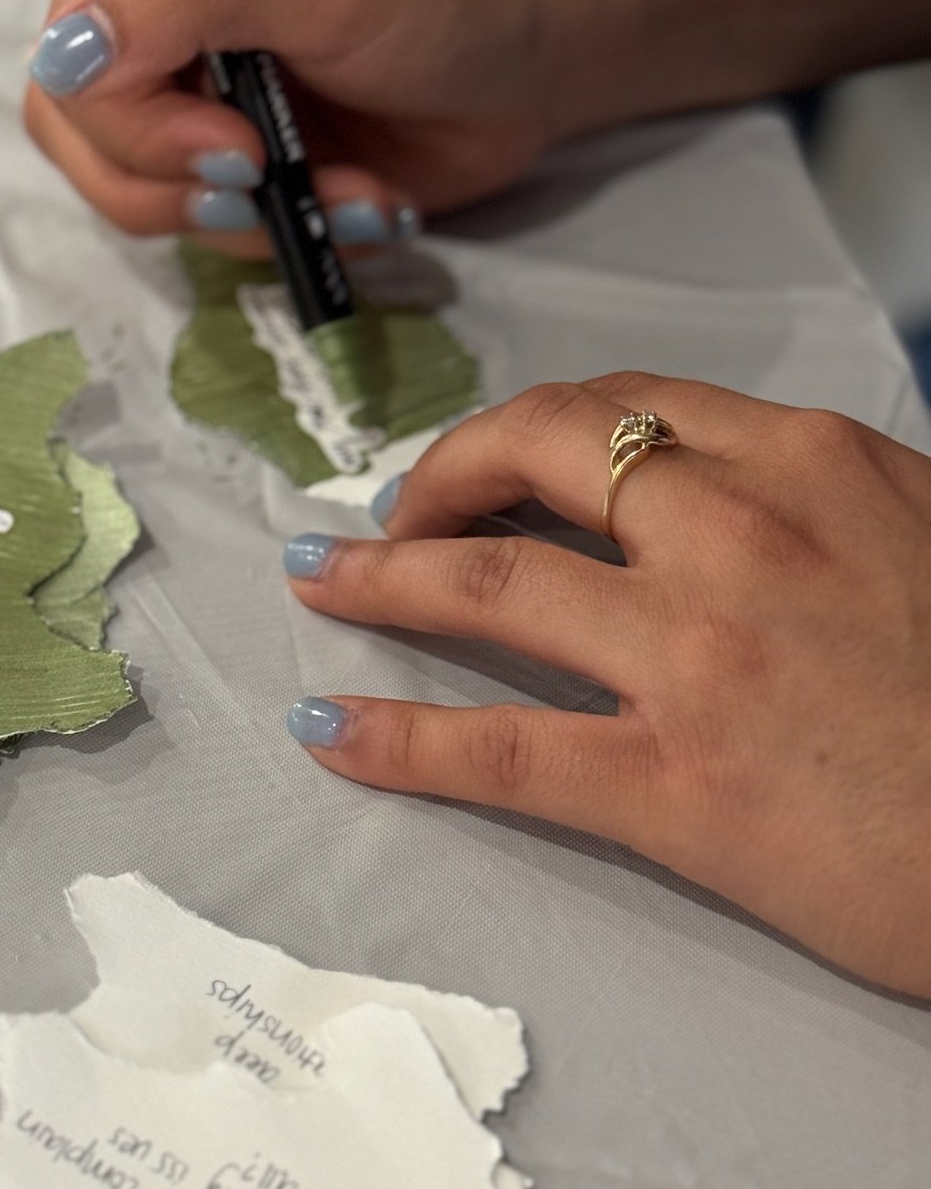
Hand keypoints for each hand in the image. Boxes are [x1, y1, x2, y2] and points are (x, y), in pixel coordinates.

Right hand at [24, 0, 600, 253]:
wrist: (549, 45)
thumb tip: (63, 54)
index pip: (69, 59)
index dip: (136, 126)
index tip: (239, 148)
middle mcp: (150, 8)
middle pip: (83, 139)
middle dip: (180, 186)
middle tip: (268, 185)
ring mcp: (194, 88)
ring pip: (142, 196)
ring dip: (246, 219)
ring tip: (345, 195)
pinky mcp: (239, 156)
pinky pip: (214, 227)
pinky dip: (287, 233)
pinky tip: (361, 203)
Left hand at [282, 376, 930, 999]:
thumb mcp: (929, 540)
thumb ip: (818, 502)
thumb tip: (710, 491)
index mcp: (812, 465)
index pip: (624, 404)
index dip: (528, 426)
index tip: (488, 459)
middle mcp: (743, 533)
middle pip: (539, 454)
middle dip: (439, 472)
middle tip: (390, 511)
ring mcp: (700, 655)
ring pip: (492, 585)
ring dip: (380, 576)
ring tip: (318, 579)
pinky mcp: (678, 784)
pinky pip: (501, 747)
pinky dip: (397, 735)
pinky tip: (331, 729)